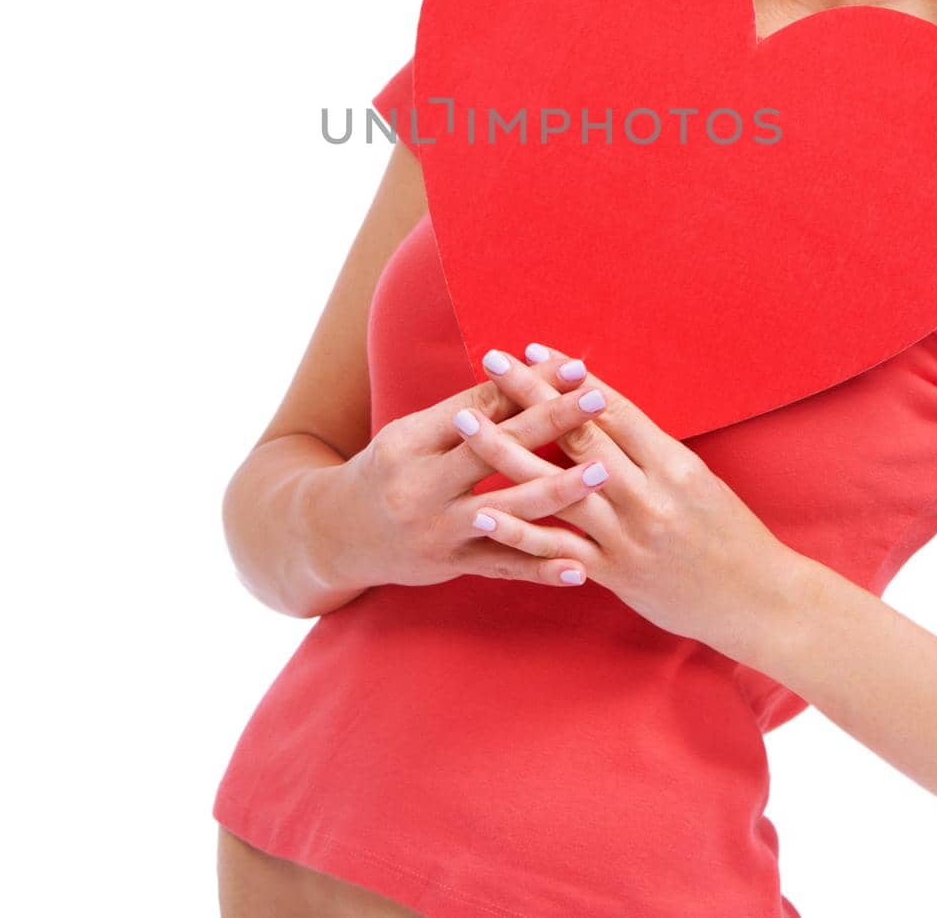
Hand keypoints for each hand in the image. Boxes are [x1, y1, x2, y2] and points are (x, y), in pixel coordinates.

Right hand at [332, 357, 613, 590]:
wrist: (334, 535)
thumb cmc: (387, 470)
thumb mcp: (414, 433)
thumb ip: (469, 410)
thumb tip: (527, 374)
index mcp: (412, 441)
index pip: (479, 406)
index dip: (529, 385)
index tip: (575, 369)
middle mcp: (421, 485)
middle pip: (496, 449)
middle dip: (551, 422)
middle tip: (599, 402)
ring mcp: (436, 530)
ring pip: (506, 511)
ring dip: (558, 492)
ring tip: (602, 474)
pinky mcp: (449, 566)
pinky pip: (502, 567)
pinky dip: (542, 568)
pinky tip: (580, 567)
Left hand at [456, 342, 799, 651]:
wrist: (758, 601)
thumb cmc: (729, 532)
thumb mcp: (696, 479)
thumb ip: (648, 450)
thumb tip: (598, 411)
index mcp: (673, 464)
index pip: (612, 408)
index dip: (571, 376)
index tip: (534, 348)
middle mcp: (649, 496)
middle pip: (577, 436)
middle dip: (530, 395)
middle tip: (491, 361)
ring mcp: (629, 536)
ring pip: (557, 487)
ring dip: (507, 453)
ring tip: (467, 425)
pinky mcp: (614, 574)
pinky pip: (557, 548)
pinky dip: (518, 530)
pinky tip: (483, 509)